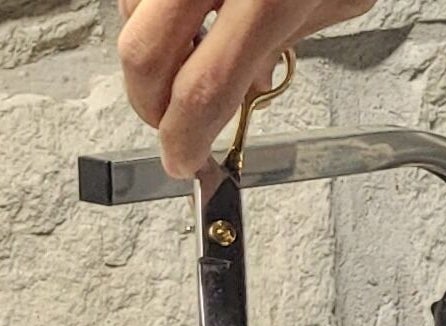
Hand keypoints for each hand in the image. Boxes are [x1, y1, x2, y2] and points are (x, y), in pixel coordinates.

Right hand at [117, 0, 375, 177]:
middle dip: (151, 103)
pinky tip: (195, 16)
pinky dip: (158, 11)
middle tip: (174, 123)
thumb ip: (284, 47)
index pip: (204, 90)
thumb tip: (245, 87)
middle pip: (142, 55)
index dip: (185, 137)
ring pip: (132, 15)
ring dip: (156, 52)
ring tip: (198, 58)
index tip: (183, 161)